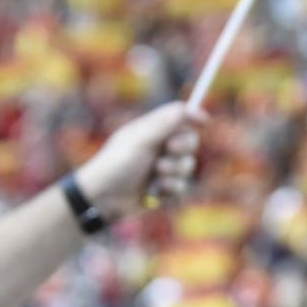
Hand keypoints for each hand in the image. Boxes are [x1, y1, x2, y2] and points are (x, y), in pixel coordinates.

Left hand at [73, 103, 204, 221]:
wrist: (102, 198)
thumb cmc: (117, 164)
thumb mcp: (141, 140)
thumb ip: (165, 124)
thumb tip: (188, 108)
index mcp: (152, 129)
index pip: (179, 116)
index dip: (193, 116)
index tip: (203, 121)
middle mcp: (159, 146)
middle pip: (190, 140)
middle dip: (183, 147)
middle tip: (169, 149)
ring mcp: (163, 167)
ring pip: (188, 165)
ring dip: (174, 170)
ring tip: (156, 174)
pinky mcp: (164, 187)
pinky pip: (181, 185)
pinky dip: (169, 187)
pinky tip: (153, 191)